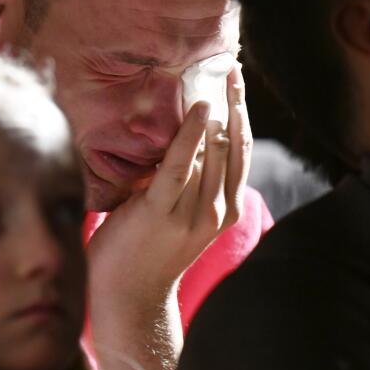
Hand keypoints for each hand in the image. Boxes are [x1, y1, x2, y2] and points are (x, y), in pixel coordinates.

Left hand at [88, 63, 250, 304]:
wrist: (127, 300)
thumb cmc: (145, 251)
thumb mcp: (178, 214)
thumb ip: (187, 181)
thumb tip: (184, 136)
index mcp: (224, 209)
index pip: (241, 152)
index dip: (241, 115)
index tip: (236, 83)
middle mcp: (216, 210)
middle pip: (231, 145)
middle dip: (233, 104)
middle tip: (229, 69)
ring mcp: (191, 213)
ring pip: (211, 151)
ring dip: (214, 110)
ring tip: (213, 78)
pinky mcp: (160, 211)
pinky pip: (179, 165)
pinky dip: (191, 135)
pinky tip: (199, 108)